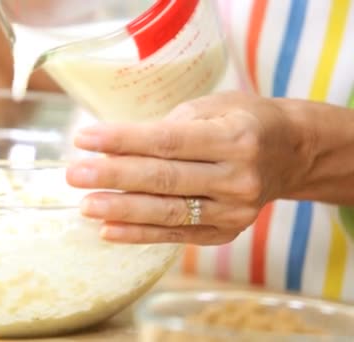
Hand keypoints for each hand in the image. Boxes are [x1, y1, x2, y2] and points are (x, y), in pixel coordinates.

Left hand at [66, 91, 307, 244]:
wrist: (291, 154)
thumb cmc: (244, 121)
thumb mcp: (214, 107)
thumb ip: (168, 128)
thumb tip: (115, 149)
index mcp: (235, 137)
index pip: (167, 141)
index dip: (122, 140)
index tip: (84, 138)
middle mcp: (238, 177)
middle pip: (163, 178)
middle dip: (113, 176)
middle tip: (74, 174)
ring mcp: (234, 211)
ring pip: (167, 212)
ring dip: (121, 209)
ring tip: (86, 204)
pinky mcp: (225, 233)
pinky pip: (175, 234)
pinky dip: (139, 234)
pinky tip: (108, 230)